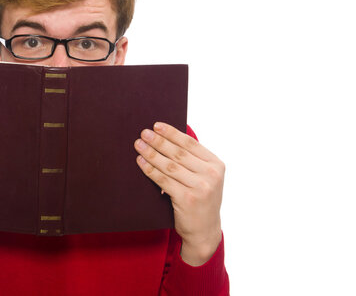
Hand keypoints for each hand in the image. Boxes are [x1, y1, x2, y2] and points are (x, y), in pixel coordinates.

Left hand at [134, 122, 224, 265]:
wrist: (204, 231)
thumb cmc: (200, 200)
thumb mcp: (205, 178)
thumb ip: (193, 160)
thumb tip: (165, 137)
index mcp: (216, 165)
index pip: (191, 144)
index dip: (172, 133)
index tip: (156, 125)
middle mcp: (211, 175)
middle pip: (178, 153)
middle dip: (159, 141)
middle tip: (144, 133)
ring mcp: (200, 188)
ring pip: (169, 166)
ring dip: (151, 153)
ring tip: (139, 145)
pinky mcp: (187, 199)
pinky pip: (163, 180)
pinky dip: (150, 170)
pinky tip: (141, 162)